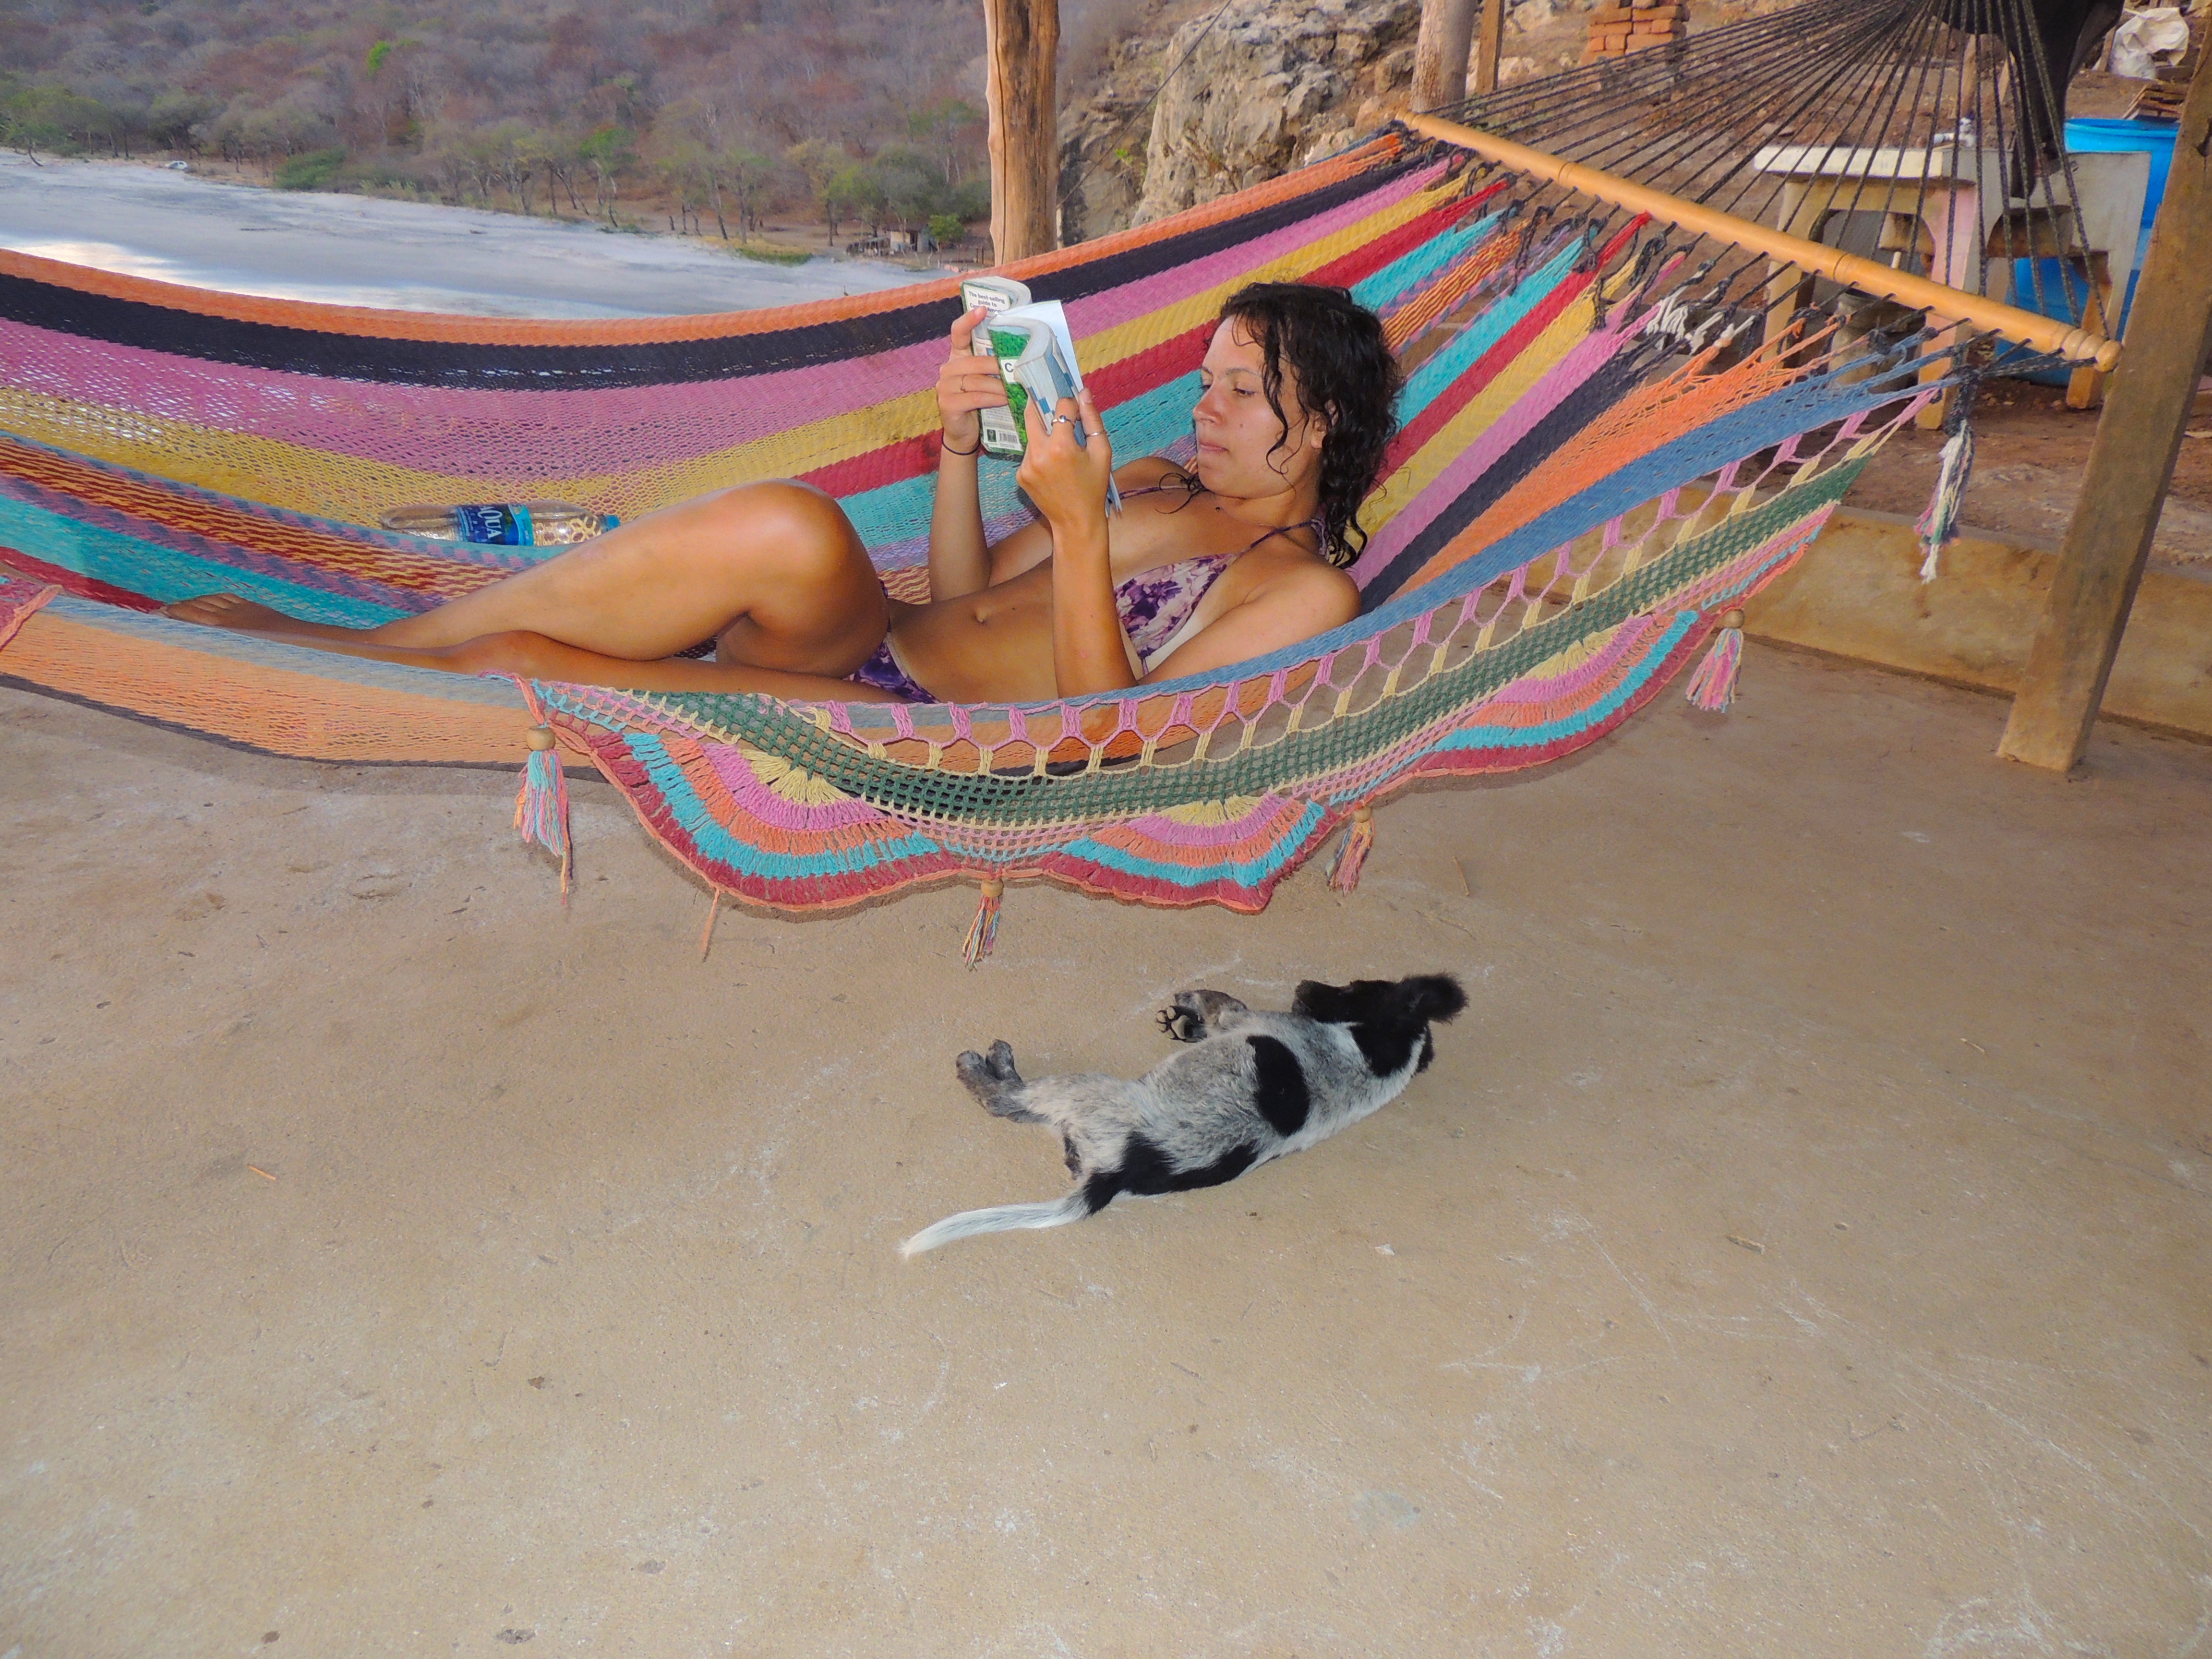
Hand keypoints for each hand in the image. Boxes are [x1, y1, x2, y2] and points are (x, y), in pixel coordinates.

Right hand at [936, 305, 1007, 453]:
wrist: (963, 433)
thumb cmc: (978, 402)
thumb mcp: (984, 380)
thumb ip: (992, 366)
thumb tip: (1019, 355)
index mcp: (956, 357)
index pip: (959, 333)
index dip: (969, 320)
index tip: (984, 310)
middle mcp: (947, 369)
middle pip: (974, 361)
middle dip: (997, 366)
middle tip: (1016, 369)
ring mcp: (945, 387)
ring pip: (977, 380)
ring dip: (999, 385)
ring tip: (1015, 388)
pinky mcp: (948, 404)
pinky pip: (975, 397)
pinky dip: (993, 398)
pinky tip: (1005, 400)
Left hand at [1015, 386, 1113, 541]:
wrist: (1076, 522)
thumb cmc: (1093, 487)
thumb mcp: (1101, 452)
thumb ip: (1092, 420)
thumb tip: (1084, 392)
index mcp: (1061, 446)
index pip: (1061, 406)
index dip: (1070, 404)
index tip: (1076, 409)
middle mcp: (1038, 453)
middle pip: (1033, 413)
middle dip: (1043, 405)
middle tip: (1052, 404)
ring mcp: (1026, 465)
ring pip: (1031, 434)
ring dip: (1043, 432)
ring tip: (1060, 446)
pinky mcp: (1020, 475)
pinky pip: (1029, 453)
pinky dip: (1039, 452)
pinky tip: (1053, 465)